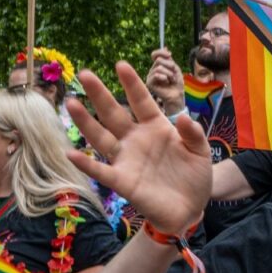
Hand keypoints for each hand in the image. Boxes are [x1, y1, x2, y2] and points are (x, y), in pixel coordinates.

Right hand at [66, 62, 210, 234]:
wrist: (191, 208)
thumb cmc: (194, 176)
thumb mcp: (200, 152)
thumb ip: (193, 133)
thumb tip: (184, 117)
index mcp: (156, 128)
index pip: (141, 102)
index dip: (132, 84)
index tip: (121, 64)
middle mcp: (136, 140)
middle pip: (114, 114)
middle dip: (100, 94)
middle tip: (84, 74)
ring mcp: (127, 160)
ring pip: (101, 138)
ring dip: (86, 122)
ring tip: (72, 103)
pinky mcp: (123, 181)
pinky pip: (101, 171)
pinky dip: (86, 164)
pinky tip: (71, 153)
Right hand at [146, 48, 185, 113]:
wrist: (177, 96)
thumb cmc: (176, 83)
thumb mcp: (174, 68)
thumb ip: (169, 59)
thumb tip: (165, 46)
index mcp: (158, 66)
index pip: (156, 55)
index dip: (161, 52)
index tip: (170, 55)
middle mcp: (152, 70)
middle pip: (159, 60)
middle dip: (170, 66)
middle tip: (173, 74)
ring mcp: (150, 76)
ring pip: (159, 67)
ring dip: (169, 74)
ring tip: (171, 80)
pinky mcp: (149, 83)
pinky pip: (156, 74)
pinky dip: (164, 77)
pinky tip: (166, 83)